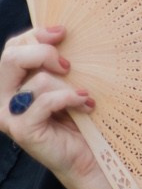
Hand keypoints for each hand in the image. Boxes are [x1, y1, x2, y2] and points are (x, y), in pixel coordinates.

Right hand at [0, 25, 101, 187]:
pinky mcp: (22, 129)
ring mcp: (9, 115)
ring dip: (68, 85)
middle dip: (44, 54)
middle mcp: (3, 97)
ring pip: (36, 80)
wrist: (87, 155)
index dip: (35, 35)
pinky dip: (71, 98)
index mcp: (11, 82)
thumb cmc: (78, 116)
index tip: (63, 33)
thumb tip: (61, 33)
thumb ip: (56, 63)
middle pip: (11, 57)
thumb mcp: (66, 82)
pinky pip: (46, 101)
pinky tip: (86, 105)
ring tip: (84, 97)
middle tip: (68, 66)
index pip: (13, 47)